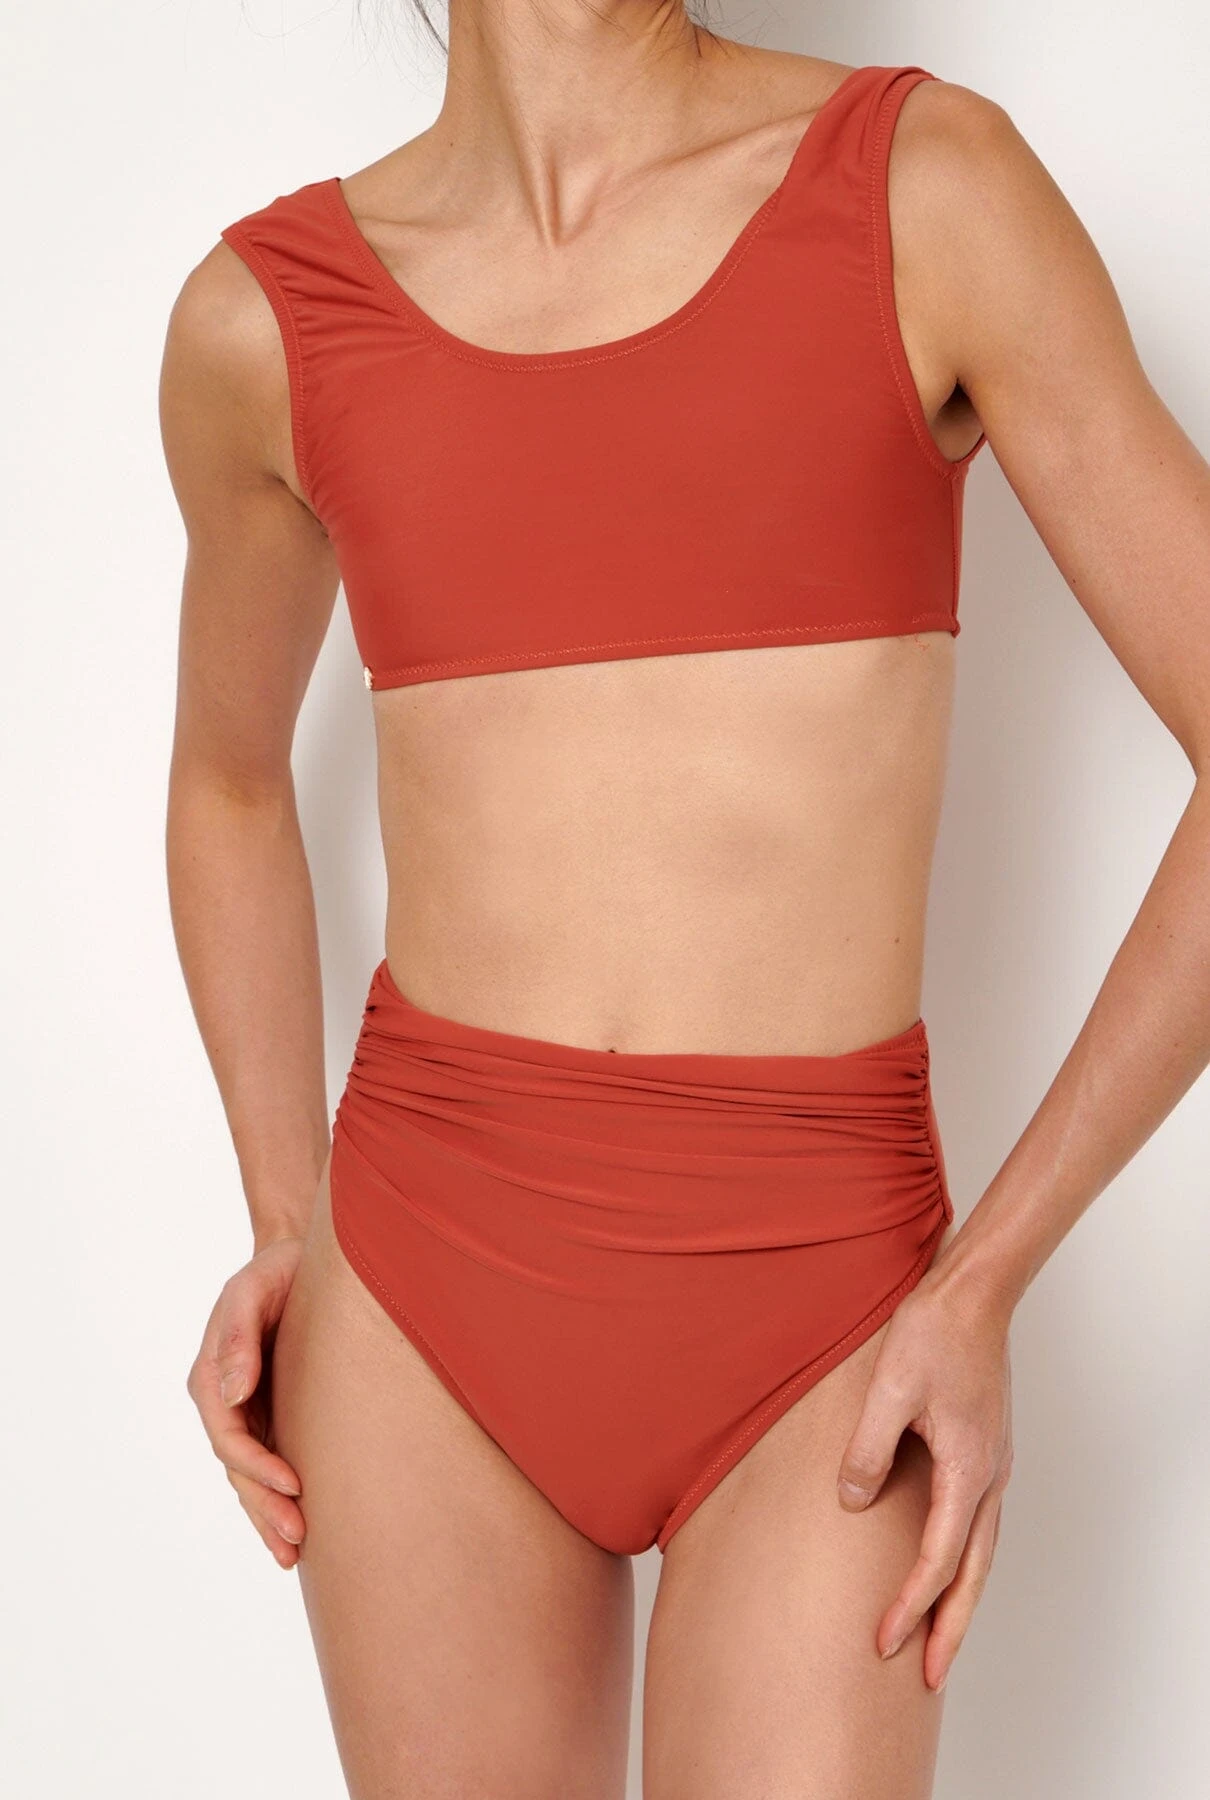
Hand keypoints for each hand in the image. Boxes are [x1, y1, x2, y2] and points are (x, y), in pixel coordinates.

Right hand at [187, 1236, 306, 1567]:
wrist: (297, 1262)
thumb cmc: (277, 1271)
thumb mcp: (253, 1290)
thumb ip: (239, 1336)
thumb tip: (233, 1391)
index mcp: (212, 1374)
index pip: (229, 1436)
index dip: (258, 1466)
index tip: (293, 1484)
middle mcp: (223, 1401)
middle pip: (238, 1468)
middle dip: (265, 1506)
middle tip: (298, 1538)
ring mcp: (244, 1412)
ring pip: (249, 1477)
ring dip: (267, 1515)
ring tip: (294, 1551)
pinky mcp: (268, 1416)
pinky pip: (265, 1466)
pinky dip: (273, 1499)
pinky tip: (290, 1534)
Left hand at [836, 1260, 1014, 1690]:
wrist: (974, 1293)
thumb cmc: (932, 1332)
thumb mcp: (888, 1390)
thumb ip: (868, 1449)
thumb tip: (851, 1501)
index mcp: (968, 1470)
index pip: (939, 1560)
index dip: (910, 1606)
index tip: (883, 1643)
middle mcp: (990, 1476)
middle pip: (974, 1573)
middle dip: (950, 1628)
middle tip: (929, 1678)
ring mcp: (994, 1464)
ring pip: (983, 1551)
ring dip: (961, 1598)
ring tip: (940, 1638)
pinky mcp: (986, 1449)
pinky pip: (979, 1521)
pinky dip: (966, 1557)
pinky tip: (945, 1563)